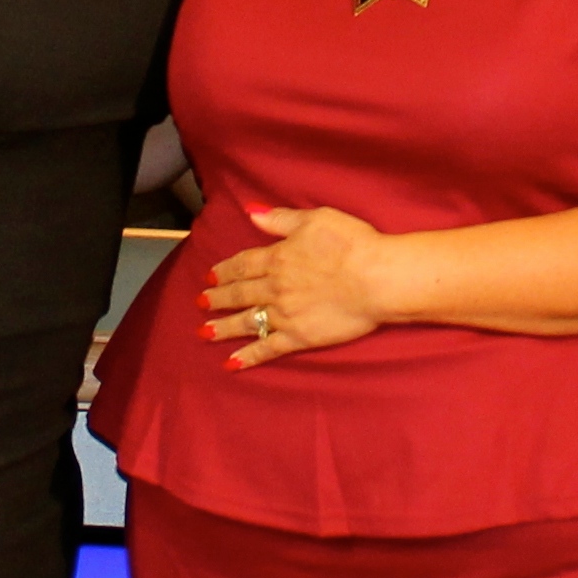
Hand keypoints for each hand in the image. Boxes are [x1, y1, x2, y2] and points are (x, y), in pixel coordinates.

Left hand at [200, 204, 389, 363]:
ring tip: (205, 332)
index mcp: (277, 258)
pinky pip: (268, 349)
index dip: (225, 270)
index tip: (211, 275)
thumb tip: (252, 213)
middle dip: (217, 298)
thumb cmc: (352, 244)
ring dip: (223, 328)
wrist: (377, 278)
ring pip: (246, 322)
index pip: (243, 265)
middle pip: (239, 294)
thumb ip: (281, 219)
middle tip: (200, 302)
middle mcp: (275, 288)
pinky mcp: (300, 337)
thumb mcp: (315, 219)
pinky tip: (232, 363)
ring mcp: (285, 315)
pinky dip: (248, 356)